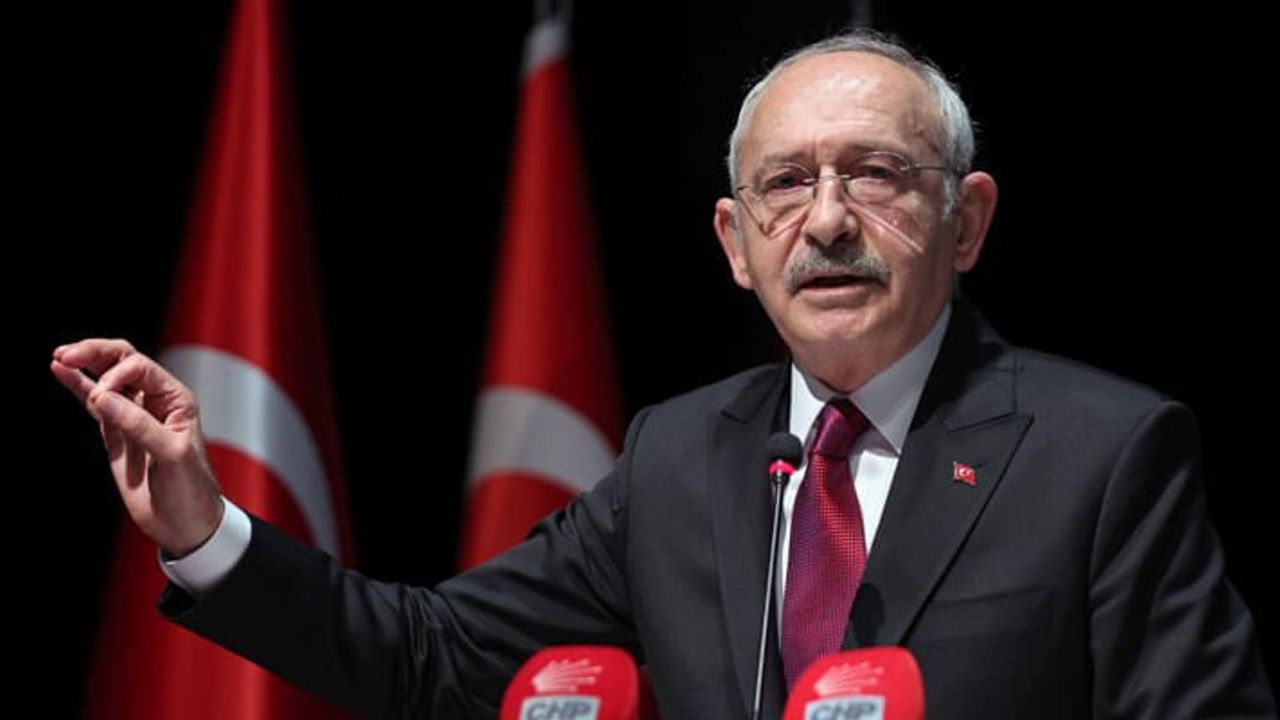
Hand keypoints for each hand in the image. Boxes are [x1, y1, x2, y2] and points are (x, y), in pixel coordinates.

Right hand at [51, 339, 223, 556]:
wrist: (185, 523)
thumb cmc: (190, 489)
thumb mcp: (171, 456)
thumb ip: (139, 425)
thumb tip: (103, 397)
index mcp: (176, 399)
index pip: (140, 368)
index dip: (116, 374)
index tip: (101, 399)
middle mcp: (155, 401)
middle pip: (122, 362)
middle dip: (95, 353)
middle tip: (66, 354)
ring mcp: (133, 415)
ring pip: (106, 378)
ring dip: (84, 364)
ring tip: (59, 357)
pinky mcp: (116, 433)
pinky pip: (94, 402)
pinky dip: (77, 386)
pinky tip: (60, 371)